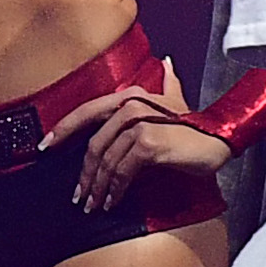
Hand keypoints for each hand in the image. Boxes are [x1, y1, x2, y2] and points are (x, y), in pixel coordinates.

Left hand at [65, 70, 235, 214]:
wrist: (220, 139)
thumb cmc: (195, 125)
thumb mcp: (177, 100)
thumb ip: (168, 82)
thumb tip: (166, 62)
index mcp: (129, 95)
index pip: (86, 111)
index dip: (63, 129)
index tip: (45, 147)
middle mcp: (130, 105)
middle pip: (94, 144)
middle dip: (84, 174)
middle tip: (79, 196)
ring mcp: (139, 124)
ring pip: (107, 161)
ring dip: (98, 188)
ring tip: (94, 204)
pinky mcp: (148, 144)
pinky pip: (122, 172)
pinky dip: (115, 189)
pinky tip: (112, 201)